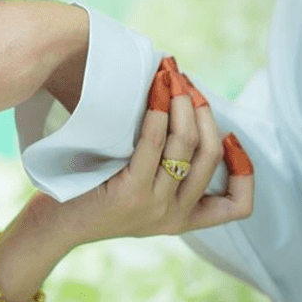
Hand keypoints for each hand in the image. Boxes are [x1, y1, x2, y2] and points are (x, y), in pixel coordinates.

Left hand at [35, 58, 253, 247]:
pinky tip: (153, 92)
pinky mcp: (131, 194)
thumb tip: (186, 113)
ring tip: (171, 76)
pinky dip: (157, 113)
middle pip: (211, 155)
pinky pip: (154, 144)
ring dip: (181, 102)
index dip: (245, 171)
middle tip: (188, 84)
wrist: (56, 225)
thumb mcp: (140, 193)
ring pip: (187, 145)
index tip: (230, 138)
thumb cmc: (95, 198)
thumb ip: (166, 172)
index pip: (238, 206)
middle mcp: (175, 216)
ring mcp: (155, 206)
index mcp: (184, 219)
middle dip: (203, 111)